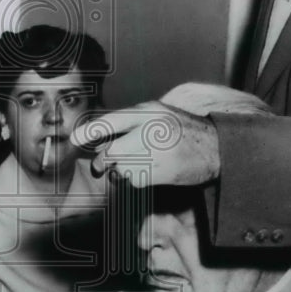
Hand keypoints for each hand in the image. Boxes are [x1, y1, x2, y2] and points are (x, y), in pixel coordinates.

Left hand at [70, 101, 220, 187]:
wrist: (217, 147)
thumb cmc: (183, 129)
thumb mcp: (158, 113)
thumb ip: (131, 122)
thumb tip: (98, 138)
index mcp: (148, 111)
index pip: (110, 121)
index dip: (88, 132)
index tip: (73, 140)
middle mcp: (151, 130)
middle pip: (111, 152)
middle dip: (103, 160)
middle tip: (102, 164)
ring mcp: (158, 152)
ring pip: (121, 168)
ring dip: (121, 171)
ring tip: (137, 163)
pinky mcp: (163, 173)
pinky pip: (134, 180)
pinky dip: (135, 179)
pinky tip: (149, 171)